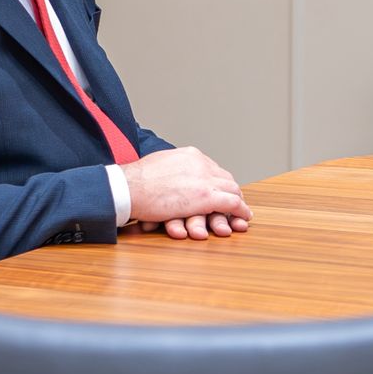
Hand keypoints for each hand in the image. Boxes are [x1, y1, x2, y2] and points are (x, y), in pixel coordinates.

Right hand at [122, 147, 252, 236]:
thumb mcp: (159, 165)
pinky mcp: (206, 197)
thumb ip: (173, 168)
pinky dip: (241, 211)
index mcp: (190, 155)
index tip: (221, 191)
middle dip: (232, 192)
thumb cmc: (136, 181)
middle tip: (236, 203)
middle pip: (226, 178)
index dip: (219, 182)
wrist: (129, 188)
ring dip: (239, 203)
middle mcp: (201, 164)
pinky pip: (233, 204)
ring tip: (242, 213)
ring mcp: (205, 180)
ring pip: (233, 190)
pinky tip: (244, 218)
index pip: (213, 168)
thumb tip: (174, 174)